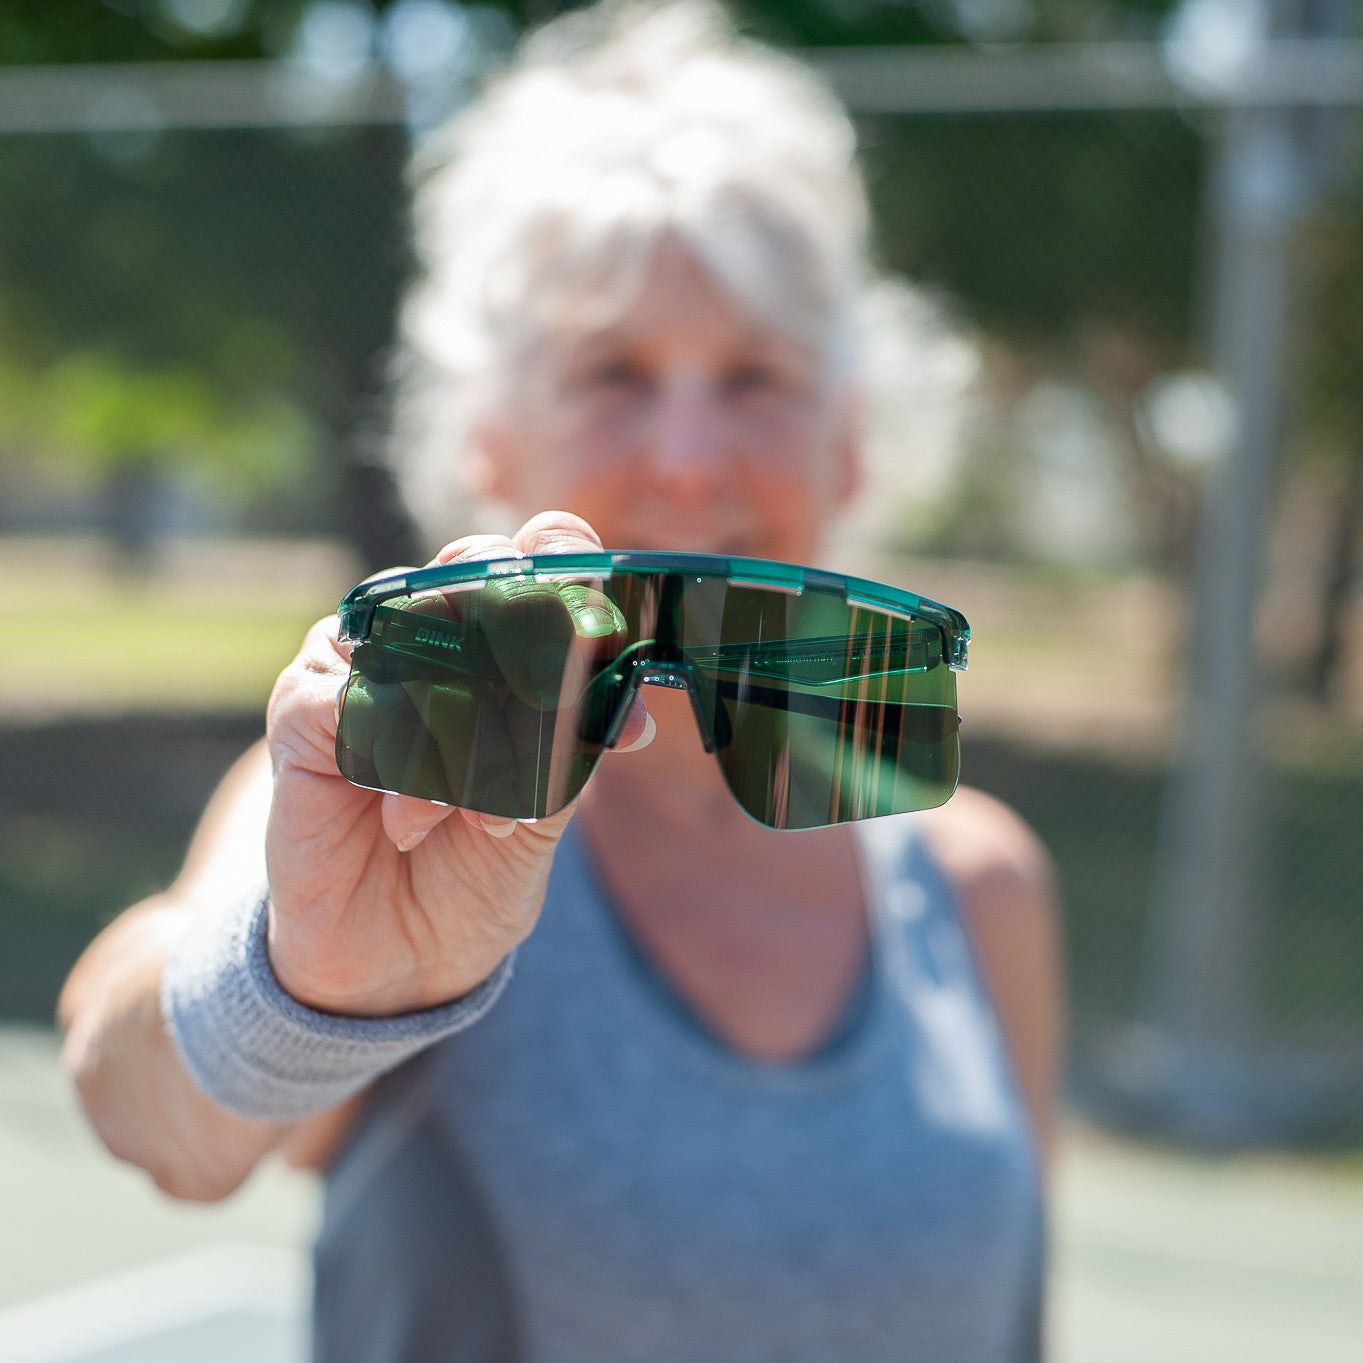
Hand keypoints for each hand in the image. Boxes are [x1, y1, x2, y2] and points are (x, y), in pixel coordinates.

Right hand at [262, 512, 650, 1015]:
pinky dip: (408, 765)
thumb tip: (628, 708)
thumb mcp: (545, 811)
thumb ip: (576, 745)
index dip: (573, 571)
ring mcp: (357, 665)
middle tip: (551, 726)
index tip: (609, 634)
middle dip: (528, 648)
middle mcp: (422, 635)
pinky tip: (413, 819)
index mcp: (491, 641)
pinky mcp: (303, 713)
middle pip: (476, 568)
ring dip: (473, 735)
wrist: (395, 960)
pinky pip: (362, 700)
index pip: (535, 555)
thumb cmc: (473, 867)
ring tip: (484, 816)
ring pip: (427, 637)